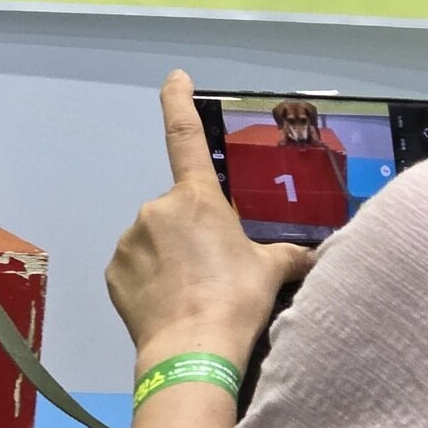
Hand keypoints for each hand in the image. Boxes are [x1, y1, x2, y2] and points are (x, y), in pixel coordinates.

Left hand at [106, 71, 313, 377]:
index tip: (175, 77)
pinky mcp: (114, 271)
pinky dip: (149, 281)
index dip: (178, 101)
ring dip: (168, 258)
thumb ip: (288, 255)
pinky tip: (167, 305)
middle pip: (176, 213)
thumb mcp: (272, 272)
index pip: (185, 136)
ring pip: (153, 241)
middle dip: (190, 235)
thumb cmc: (237, 301)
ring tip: (190, 294)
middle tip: (210, 272)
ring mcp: (130, 239)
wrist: (192, 350)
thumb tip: (313, 254)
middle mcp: (157, 209)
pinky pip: (134, 269)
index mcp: (197, 198)